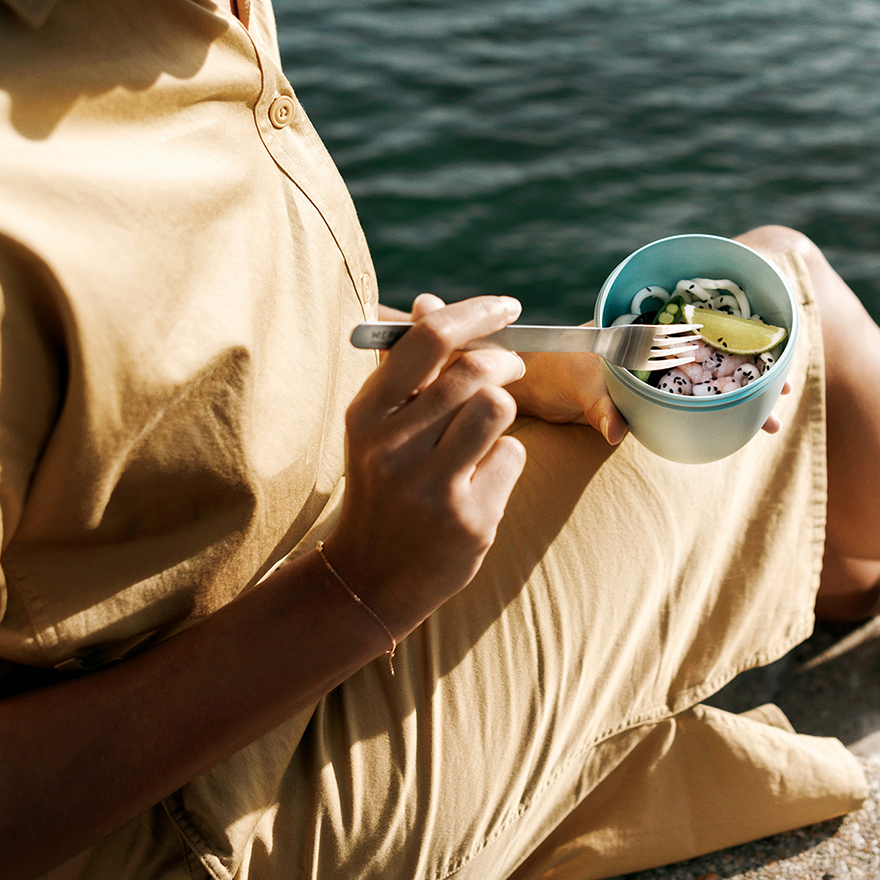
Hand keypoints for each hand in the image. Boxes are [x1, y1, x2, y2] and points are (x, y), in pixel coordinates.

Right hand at [325, 293, 528, 640]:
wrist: (368, 578)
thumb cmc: (381, 486)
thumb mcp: (377, 426)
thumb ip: (405, 367)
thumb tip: (428, 302)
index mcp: (367, 414)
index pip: (428, 340)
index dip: (476, 313)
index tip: (507, 307)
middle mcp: (393, 447)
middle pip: (474, 372)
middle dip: (505, 362)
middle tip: (511, 368)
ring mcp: (431, 487)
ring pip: (498, 409)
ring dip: (504, 407)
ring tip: (491, 422)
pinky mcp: (469, 519)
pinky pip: (512, 456)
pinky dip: (505, 457)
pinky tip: (480, 477)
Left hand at [507, 329, 794, 440]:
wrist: (527, 385)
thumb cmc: (550, 372)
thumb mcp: (578, 386)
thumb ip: (599, 408)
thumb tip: (617, 433)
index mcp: (646, 332)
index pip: (705, 329)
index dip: (742, 343)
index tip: (774, 361)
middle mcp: (656, 347)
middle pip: (716, 353)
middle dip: (752, 371)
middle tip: (786, 393)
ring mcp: (656, 373)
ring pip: (708, 380)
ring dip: (738, 395)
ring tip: (769, 419)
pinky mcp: (650, 399)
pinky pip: (690, 403)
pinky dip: (714, 412)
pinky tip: (736, 427)